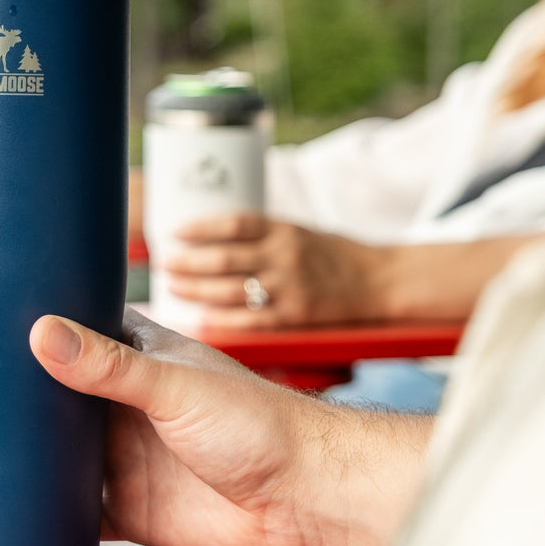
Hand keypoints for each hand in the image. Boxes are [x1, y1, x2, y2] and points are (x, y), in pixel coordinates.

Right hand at [29, 307, 431, 545]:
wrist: (303, 498)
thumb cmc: (260, 424)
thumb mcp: (176, 387)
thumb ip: (110, 367)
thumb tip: (44, 334)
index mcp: (137, 359)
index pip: (75, 334)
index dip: (35, 330)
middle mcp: (123, 406)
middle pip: (55, 399)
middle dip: (17, 399)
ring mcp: (123, 458)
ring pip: (58, 455)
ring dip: (26, 456)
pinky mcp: (128, 508)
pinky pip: (75, 511)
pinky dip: (47, 512)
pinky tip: (13, 510)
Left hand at [165, 213, 390, 328]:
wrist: (379, 281)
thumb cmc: (333, 255)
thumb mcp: (298, 232)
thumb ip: (261, 236)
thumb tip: (211, 237)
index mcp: (284, 230)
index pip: (235, 224)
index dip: (201, 228)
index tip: (176, 231)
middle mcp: (285, 257)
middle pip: (225, 259)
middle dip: (188, 262)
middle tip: (165, 263)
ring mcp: (289, 288)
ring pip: (231, 290)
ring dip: (196, 290)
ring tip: (174, 287)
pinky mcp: (294, 317)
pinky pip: (250, 321)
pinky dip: (222, 320)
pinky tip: (201, 318)